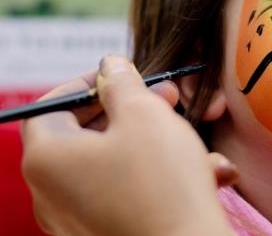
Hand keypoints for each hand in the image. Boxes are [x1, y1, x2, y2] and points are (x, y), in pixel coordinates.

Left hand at [21, 55, 234, 235]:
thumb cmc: (161, 181)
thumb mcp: (144, 114)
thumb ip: (122, 82)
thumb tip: (111, 66)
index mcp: (47, 158)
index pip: (50, 106)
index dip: (87, 83)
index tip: (124, 75)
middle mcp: (52, 192)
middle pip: (87, 133)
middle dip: (134, 109)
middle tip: (170, 96)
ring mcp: (78, 218)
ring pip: (117, 162)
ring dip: (158, 141)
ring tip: (196, 134)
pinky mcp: (107, 232)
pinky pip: (131, 192)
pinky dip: (163, 175)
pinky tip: (210, 171)